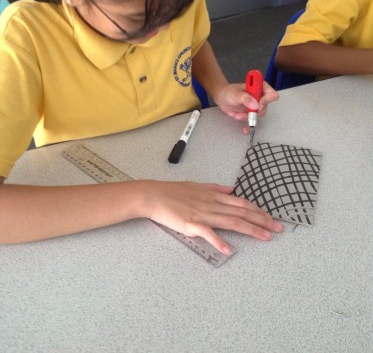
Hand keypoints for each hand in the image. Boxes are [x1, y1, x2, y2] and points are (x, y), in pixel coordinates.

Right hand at [144, 181, 283, 254]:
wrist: (154, 195)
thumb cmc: (174, 191)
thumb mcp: (198, 186)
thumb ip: (216, 188)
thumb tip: (231, 189)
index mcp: (214, 196)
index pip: (241, 203)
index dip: (258, 210)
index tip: (271, 218)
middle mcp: (212, 204)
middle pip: (242, 213)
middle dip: (262, 221)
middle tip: (278, 229)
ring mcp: (203, 214)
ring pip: (231, 222)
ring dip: (250, 230)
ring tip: (265, 237)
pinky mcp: (191, 225)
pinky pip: (208, 234)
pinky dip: (219, 242)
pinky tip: (229, 250)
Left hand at [213, 82, 278, 132]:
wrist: (221, 98)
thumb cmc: (228, 92)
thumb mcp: (235, 94)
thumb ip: (245, 98)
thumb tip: (256, 105)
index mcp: (259, 87)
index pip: (271, 94)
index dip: (266, 101)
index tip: (257, 105)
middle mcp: (260, 96)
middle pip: (264, 107)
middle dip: (253, 112)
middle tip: (244, 112)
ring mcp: (256, 105)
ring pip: (258, 115)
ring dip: (247, 117)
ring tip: (237, 115)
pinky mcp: (251, 112)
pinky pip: (253, 120)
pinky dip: (248, 125)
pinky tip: (244, 129)